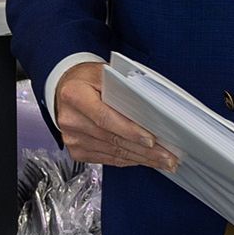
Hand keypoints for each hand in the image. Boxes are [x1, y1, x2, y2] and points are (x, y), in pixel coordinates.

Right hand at [54, 61, 176, 169]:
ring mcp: (73, 138)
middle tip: (168, 156)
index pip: (105, 117)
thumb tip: (151, 104)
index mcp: (75, 95)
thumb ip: (123, 87)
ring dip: (140, 158)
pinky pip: (107, 159)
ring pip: (113, 152)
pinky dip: (128, 160)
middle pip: (112, 139)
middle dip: (144, 150)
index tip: (151, 140)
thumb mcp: (103, 73)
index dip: (129, 130)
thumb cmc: (88, 79)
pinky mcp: (77, 151)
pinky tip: (144, 160)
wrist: (65, 90)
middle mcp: (71, 119)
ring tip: (163, 161)